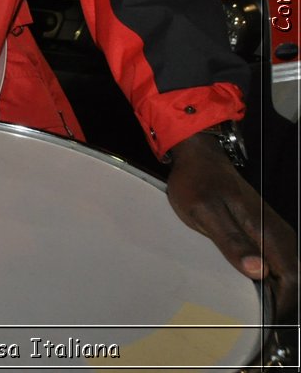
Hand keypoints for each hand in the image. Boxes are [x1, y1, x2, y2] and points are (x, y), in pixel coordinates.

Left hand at [166, 132, 297, 320]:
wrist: (200, 157)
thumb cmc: (198, 183)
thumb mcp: (204, 212)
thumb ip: (231, 241)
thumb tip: (261, 270)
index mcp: (265, 231)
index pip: (291, 277)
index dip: (286, 305)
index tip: (273, 327)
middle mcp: (277, 232)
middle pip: (295, 277)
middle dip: (287, 306)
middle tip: (269, 331)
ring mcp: (273, 231)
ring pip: (291, 271)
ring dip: (283, 295)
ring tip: (268, 319)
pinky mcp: (265, 232)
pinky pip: (281, 262)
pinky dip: (277, 282)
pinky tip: (264, 295)